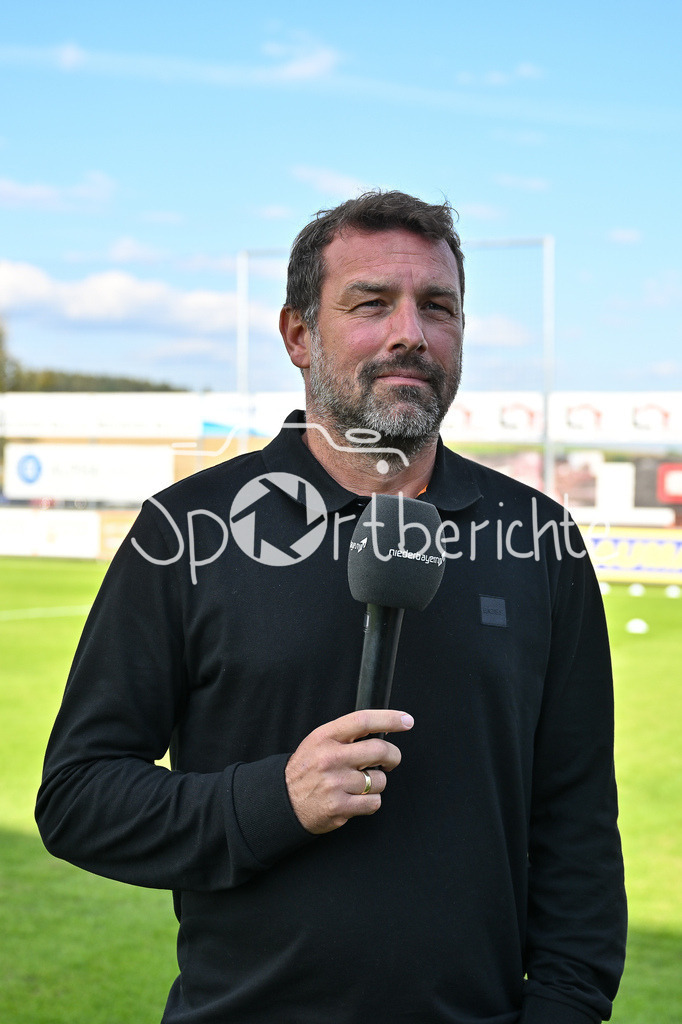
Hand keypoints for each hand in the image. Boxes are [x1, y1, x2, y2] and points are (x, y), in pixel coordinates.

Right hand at [285, 709, 413, 834]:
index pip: (363, 721)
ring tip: (362, 784)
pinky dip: (372, 801)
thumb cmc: (308, 768)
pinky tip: (358, 799)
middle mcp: (330, 758)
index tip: (406, 721)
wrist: (284, 801)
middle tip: (390, 761)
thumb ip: (346, 734)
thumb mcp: (318, 741)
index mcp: (326, 736)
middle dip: (393, 756)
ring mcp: (335, 783)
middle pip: (379, 750)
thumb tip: (382, 728)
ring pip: (379, 780)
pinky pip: (374, 802)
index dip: (389, 719)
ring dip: (378, 783)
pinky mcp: (339, 806)